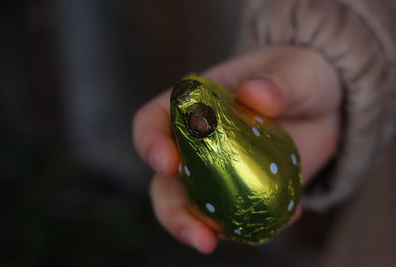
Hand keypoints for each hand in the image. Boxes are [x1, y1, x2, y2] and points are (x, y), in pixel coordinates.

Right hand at [133, 46, 341, 252]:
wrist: (326, 107)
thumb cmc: (299, 77)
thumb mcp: (295, 71)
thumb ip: (277, 81)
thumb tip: (253, 95)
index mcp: (193, 104)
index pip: (153, 120)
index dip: (150, 142)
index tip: (167, 162)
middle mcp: (196, 142)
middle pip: (165, 180)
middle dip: (172, 210)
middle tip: (195, 232)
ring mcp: (219, 170)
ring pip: (194, 206)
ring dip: (201, 229)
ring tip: (215, 243)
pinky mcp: (245, 191)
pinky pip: (237, 216)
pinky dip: (252, 226)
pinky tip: (284, 220)